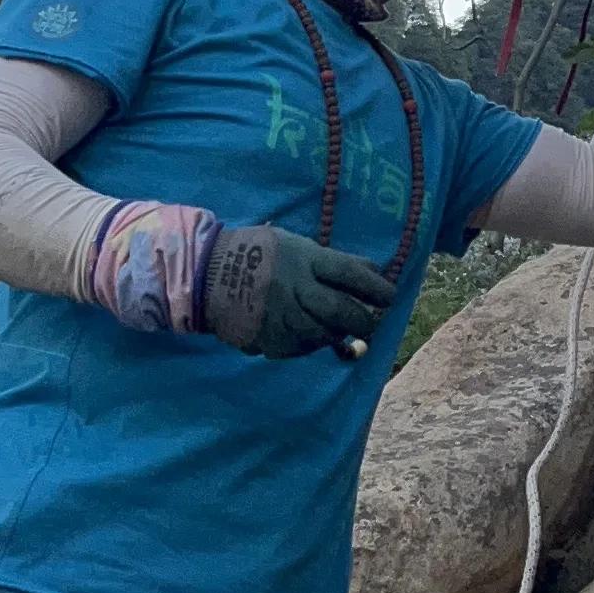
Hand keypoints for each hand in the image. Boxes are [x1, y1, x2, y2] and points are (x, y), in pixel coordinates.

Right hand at [203, 225, 398, 360]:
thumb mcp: (293, 244)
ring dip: (337, 334)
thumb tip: (372, 270)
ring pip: (323, 334)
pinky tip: (309, 336)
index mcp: (303, 258)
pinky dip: (310, 344)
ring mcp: (280, 316)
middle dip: (364, 321)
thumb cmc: (255, 254)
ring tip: (340, 330)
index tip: (390, 296)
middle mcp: (294, 288)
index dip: (376, 287)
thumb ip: (329, 260)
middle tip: (371, 323)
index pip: (350, 274)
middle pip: (341, 311)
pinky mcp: (267, 339)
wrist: (203, 276)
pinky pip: (300, 348)